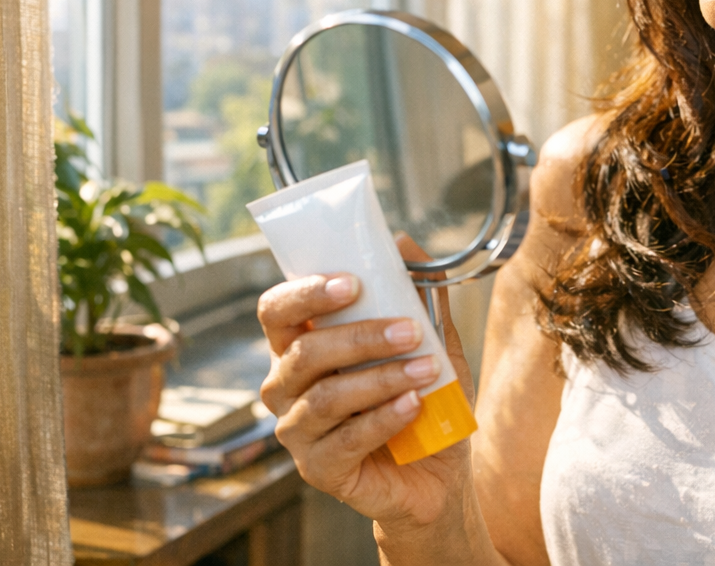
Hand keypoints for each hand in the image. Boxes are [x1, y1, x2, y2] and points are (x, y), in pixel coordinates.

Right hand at [257, 235, 475, 532]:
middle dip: (360, 336)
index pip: (277, 311)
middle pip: (303, 353)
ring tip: (426, 369)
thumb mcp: (432, 342)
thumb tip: (408, 242)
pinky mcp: (318, 470)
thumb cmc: (423, 399)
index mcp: (300, 347)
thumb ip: (420, 295)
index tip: (353, 282)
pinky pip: (345, 440)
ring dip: (380, 378)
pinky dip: (384, 418)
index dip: (305, 293)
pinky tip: (414, 404)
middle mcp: (286, 388)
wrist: (438, 472)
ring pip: (326, 397)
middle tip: (409, 330)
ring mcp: (297, 432)